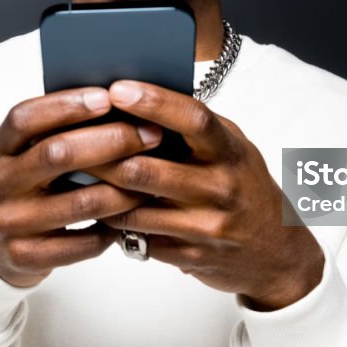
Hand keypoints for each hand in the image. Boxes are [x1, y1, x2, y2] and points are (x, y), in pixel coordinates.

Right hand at [0, 87, 161, 288]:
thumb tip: (119, 102)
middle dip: (112, 141)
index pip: (26, 118)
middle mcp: (0, 183)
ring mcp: (10, 222)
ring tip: (154, 177)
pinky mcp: (25, 256)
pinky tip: (131, 217)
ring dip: (125, 189)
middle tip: (151, 134)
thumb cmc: (22, 188)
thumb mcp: (24, 155)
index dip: (66, 105)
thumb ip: (56, 132)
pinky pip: (83, 243)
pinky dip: (113, 229)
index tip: (108, 96)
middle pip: (58, 154)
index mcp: (0, 149)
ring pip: (81, 202)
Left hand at [87, 81, 324, 310]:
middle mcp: (221, 188)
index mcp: (231, 151)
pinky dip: (113, 223)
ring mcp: (206, 227)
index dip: (154, 102)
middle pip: (146, 169)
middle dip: (103, 155)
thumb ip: (195, 129)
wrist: (276, 253)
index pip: (193, 119)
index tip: (118, 88)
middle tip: (71, 139)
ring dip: (99, 192)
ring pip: (134, 208)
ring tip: (74, 174)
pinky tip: (97, 208)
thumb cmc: (245, 188)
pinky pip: (138, 238)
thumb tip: (141, 97)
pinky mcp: (190, 257)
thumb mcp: (232, 149)